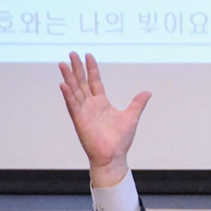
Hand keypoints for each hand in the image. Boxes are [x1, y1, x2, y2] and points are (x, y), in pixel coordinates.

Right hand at [58, 52, 150, 187]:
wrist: (114, 156)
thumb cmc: (120, 140)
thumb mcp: (131, 117)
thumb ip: (137, 103)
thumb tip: (148, 92)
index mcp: (101, 103)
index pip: (95, 81)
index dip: (92, 69)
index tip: (88, 56)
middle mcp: (90, 105)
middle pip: (82, 82)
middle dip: (77, 68)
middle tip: (72, 53)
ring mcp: (84, 112)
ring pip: (74, 91)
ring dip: (68, 78)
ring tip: (62, 64)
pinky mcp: (79, 121)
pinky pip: (72, 106)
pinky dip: (68, 95)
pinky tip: (63, 84)